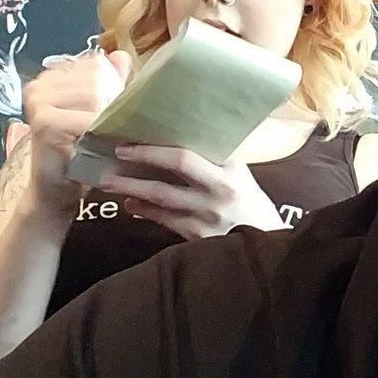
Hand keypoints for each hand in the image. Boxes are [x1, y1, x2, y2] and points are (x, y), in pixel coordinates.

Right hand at [22, 50, 131, 212]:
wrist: (59, 189)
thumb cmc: (82, 150)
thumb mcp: (99, 111)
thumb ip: (110, 82)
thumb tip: (121, 56)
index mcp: (53, 77)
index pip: (98, 64)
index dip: (115, 88)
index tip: (112, 112)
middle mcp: (41, 84)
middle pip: (98, 78)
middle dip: (114, 104)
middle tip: (111, 129)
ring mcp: (39, 101)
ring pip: (95, 96)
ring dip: (109, 120)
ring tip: (105, 137)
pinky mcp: (45, 123)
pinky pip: (88, 119)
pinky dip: (101, 134)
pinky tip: (99, 146)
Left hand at [100, 146, 284, 240]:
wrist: (268, 242)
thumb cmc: (250, 203)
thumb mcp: (240, 175)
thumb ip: (216, 158)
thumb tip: (186, 134)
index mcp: (230, 168)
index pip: (189, 151)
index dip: (157, 146)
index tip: (132, 140)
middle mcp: (220, 188)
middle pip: (176, 167)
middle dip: (143, 159)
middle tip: (117, 154)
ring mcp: (209, 214)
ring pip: (163, 198)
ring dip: (133, 189)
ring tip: (110, 183)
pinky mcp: (201, 237)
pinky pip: (166, 221)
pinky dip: (146, 212)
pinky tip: (132, 206)